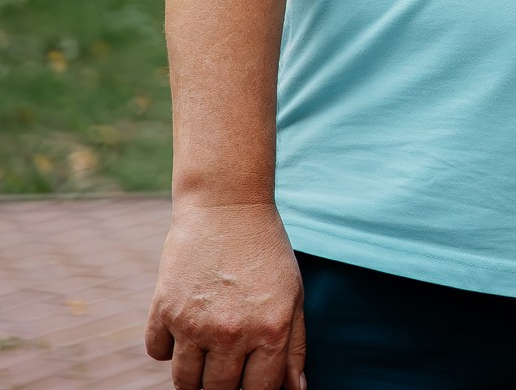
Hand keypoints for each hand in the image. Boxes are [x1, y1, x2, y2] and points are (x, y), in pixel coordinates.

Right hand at [144, 201, 305, 389]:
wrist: (227, 207)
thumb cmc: (266, 252)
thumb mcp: (293, 295)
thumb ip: (295, 347)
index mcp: (271, 330)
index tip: (248, 382)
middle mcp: (232, 332)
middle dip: (222, 386)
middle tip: (226, 365)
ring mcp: (194, 323)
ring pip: (184, 381)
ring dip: (194, 375)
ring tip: (206, 353)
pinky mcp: (163, 309)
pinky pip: (157, 353)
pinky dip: (167, 349)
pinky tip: (184, 329)